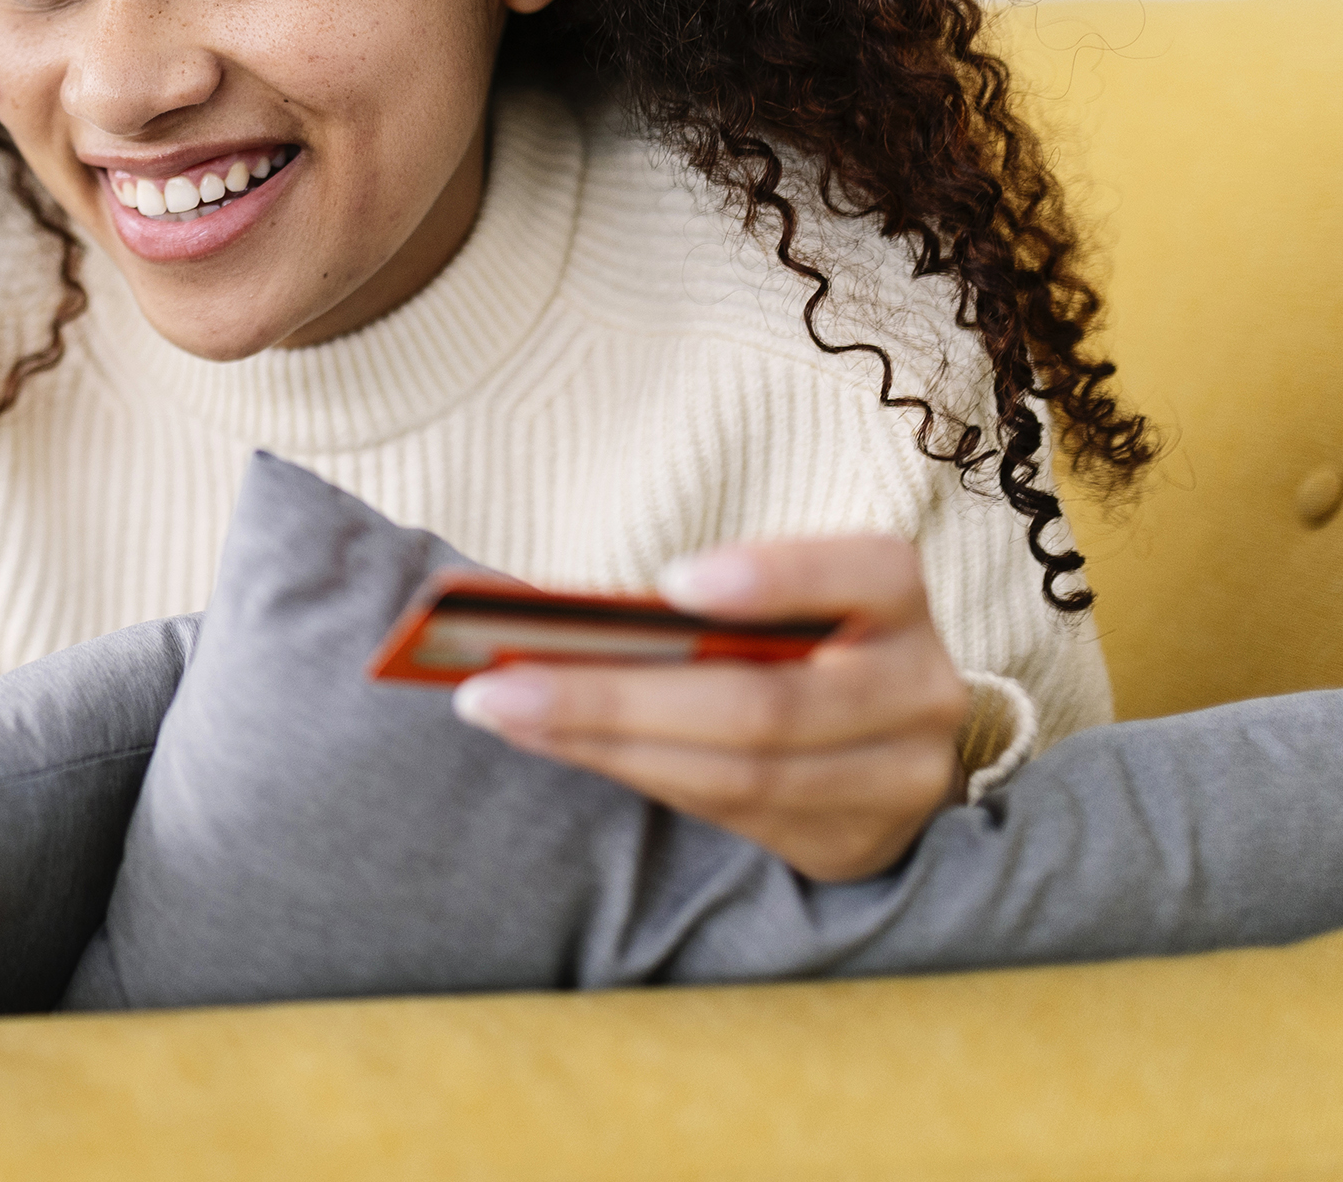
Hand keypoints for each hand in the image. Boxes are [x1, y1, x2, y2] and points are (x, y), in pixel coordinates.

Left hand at [450, 536, 968, 881]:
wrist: (886, 731)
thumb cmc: (796, 632)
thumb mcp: (777, 591)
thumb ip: (701, 595)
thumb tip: (541, 612)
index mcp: (898, 595)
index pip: (863, 572)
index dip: (774, 577)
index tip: (673, 583)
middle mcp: (920, 689)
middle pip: (766, 705)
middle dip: (618, 697)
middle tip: (497, 685)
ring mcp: (900, 780)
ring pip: (738, 775)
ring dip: (603, 745)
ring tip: (502, 713)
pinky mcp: (854, 844)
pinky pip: (729, 816)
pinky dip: (634, 773)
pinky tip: (553, 742)